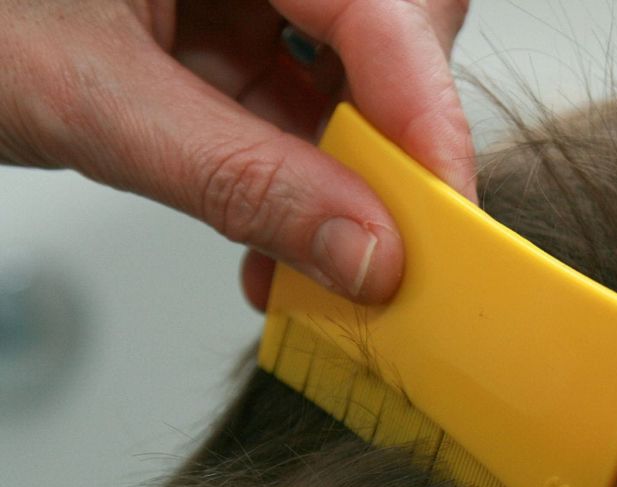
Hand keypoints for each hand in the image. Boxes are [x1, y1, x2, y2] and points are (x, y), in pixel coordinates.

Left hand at [0, 0, 473, 306]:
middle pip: (391, 33)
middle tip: (390, 229)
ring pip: (352, 74)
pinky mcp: (227, 30)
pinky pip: (297, 100)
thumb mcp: (92, 99)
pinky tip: (275, 237)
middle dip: (396, 138)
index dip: (426, 112)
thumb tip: (361, 249)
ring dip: (345, 174)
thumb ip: (237, 178)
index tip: (445, 212)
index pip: (379, 7)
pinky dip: (295, 178)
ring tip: (313, 254)